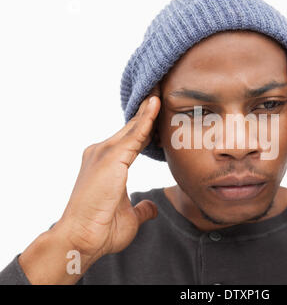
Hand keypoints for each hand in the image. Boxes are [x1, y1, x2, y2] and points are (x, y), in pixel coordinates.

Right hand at [53, 85, 160, 259]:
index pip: (132, 139)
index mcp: (105, 164)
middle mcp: (102, 153)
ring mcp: (103, 153)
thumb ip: (141, 208)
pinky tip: (156, 105)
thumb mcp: (129, 217)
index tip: (160, 112)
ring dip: (148, 109)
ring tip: (162, 90)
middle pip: (131, 127)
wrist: (80, 240)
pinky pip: (134, 135)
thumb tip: (152, 207)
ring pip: (133, 127)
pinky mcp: (109, 158)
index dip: (146, 126)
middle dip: (147, 111)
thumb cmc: (100, 230)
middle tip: (162, 90)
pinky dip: (146, 119)